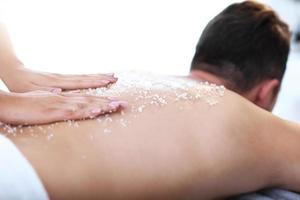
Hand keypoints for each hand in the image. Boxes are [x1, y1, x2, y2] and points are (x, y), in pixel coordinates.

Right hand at [0, 91, 126, 124]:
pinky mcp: (53, 111)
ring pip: (85, 104)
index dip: (102, 99)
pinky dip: (86, 111)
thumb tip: (59, 93)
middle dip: (108, 102)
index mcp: (63, 97)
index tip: (115, 100)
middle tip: (125, 104)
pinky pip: (73, 112)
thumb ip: (52, 96)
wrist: (7, 103)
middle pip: (90, 99)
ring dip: (102, 105)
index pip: (86, 97)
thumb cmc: (23, 103)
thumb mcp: (42, 99)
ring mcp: (60, 104)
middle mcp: (65, 98)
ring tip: (117, 106)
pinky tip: (97, 111)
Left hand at [1, 66, 117, 92]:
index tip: (108, 82)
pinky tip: (96, 78)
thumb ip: (46, 92)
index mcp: (58, 83)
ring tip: (111, 76)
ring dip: (98, 77)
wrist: (15, 72)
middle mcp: (63, 79)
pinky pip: (79, 78)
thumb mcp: (31, 91)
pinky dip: (90, 77)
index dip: (95, 83)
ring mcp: (63, 78)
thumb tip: (58, 90)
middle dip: (102, 80)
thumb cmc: (22, 85)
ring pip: (84, 77)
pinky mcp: (61, 78)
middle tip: (116, 79)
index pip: (80, 83)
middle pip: (86, 80)